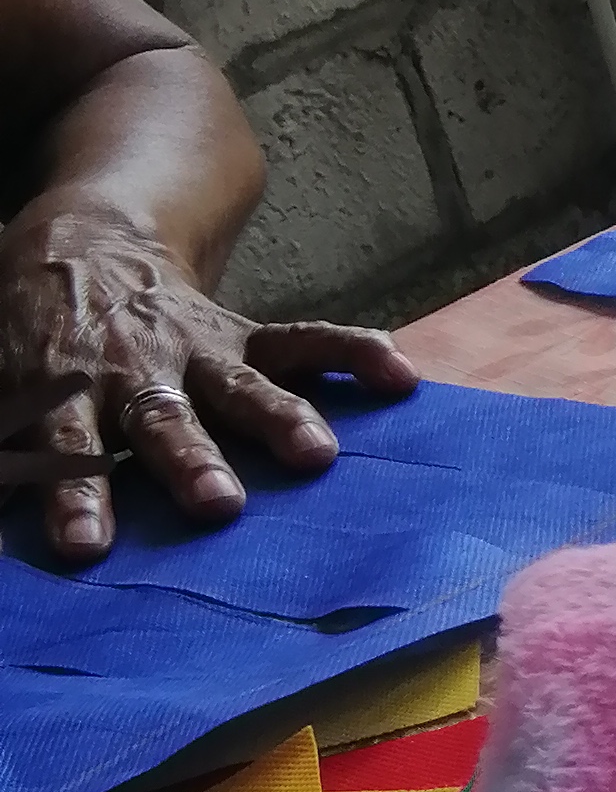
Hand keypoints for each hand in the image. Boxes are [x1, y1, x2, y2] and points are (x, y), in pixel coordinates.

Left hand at [0, 199, 414, 566]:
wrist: (83, 246)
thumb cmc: (36, 338)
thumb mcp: (3, 379)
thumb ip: (9, 436)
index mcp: (68, 386)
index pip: (67, 444)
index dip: (76, 494)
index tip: (85, 546)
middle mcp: (140, 372)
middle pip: (165, 421)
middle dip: (192, 463)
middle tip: (218, 505)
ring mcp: (199, 354)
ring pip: (242, 388)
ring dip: (280, 421)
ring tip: (316, 455)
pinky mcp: (244, 338)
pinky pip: (305, 342)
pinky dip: (353, 353)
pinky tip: (399, 374)